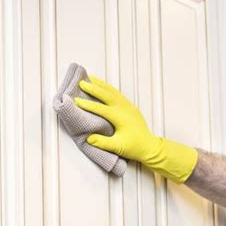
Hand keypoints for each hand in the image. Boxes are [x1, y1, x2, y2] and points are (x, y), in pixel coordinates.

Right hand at [75, 75, 197, 182]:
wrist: (149, 147)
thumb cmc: (134, 147)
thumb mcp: (117, 147)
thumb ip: (102, 142)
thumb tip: (88, 138)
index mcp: (120, 117)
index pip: (100, 108)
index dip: (87, 104)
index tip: (76, 100)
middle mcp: (124, 108)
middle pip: (106, 95)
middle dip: (93, 88)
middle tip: (81, 82)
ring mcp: (128, 106)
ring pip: (113, 91)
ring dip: (101, 84)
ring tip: (90, 78)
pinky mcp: (130, 107)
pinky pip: (118, 94)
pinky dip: (109, 88)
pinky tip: (103, 86)